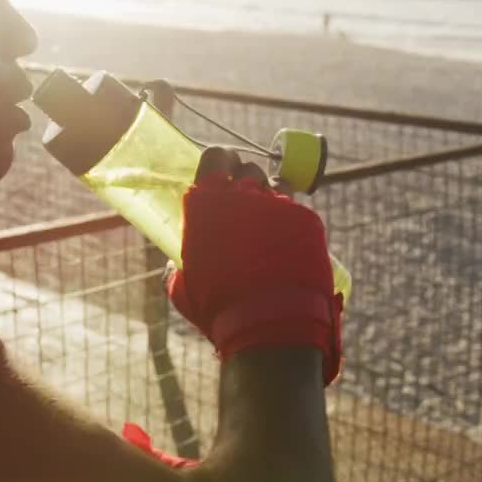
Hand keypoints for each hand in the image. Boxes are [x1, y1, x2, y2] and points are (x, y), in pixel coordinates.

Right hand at [166, 147, 342, 383]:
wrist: (271, 325)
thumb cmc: (219, 310)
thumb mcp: (183, 288)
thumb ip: (177, 268)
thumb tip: (175, 266)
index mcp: (207, 203)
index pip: (215, 156)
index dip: (220, 161)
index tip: (223, 172)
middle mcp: (242, 196)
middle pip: (248, 168)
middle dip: (246, 181)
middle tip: (245, 203)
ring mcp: (277, 205)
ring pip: (276, 185)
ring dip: (271, 198)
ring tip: (270, 225)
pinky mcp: (306, 219)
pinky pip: (298, 210)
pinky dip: (293, 222)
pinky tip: (290, 244)